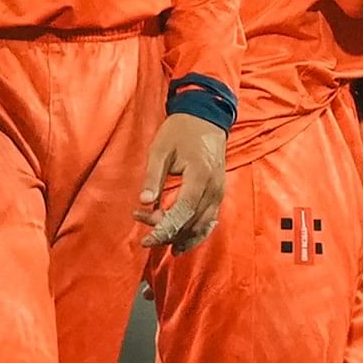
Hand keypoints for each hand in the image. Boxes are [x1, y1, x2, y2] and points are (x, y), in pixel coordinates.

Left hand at [135, 113, 228, 250]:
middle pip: (191, 223)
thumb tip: (144, 201)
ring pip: (201, 226)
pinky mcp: (219, 194)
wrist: (205, 118)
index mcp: (200, 175)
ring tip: (156, 237)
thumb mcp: (160, 149)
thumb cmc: (180, 131)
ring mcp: (219, 192)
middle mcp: (214, 188)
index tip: (146, 238)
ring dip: (178, 236)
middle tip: (142, 224)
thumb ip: (153, 176)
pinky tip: (180, 244)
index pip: (184, 211)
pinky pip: (209, 221)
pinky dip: (195, 235)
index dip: (164, 228)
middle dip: (166, 231)